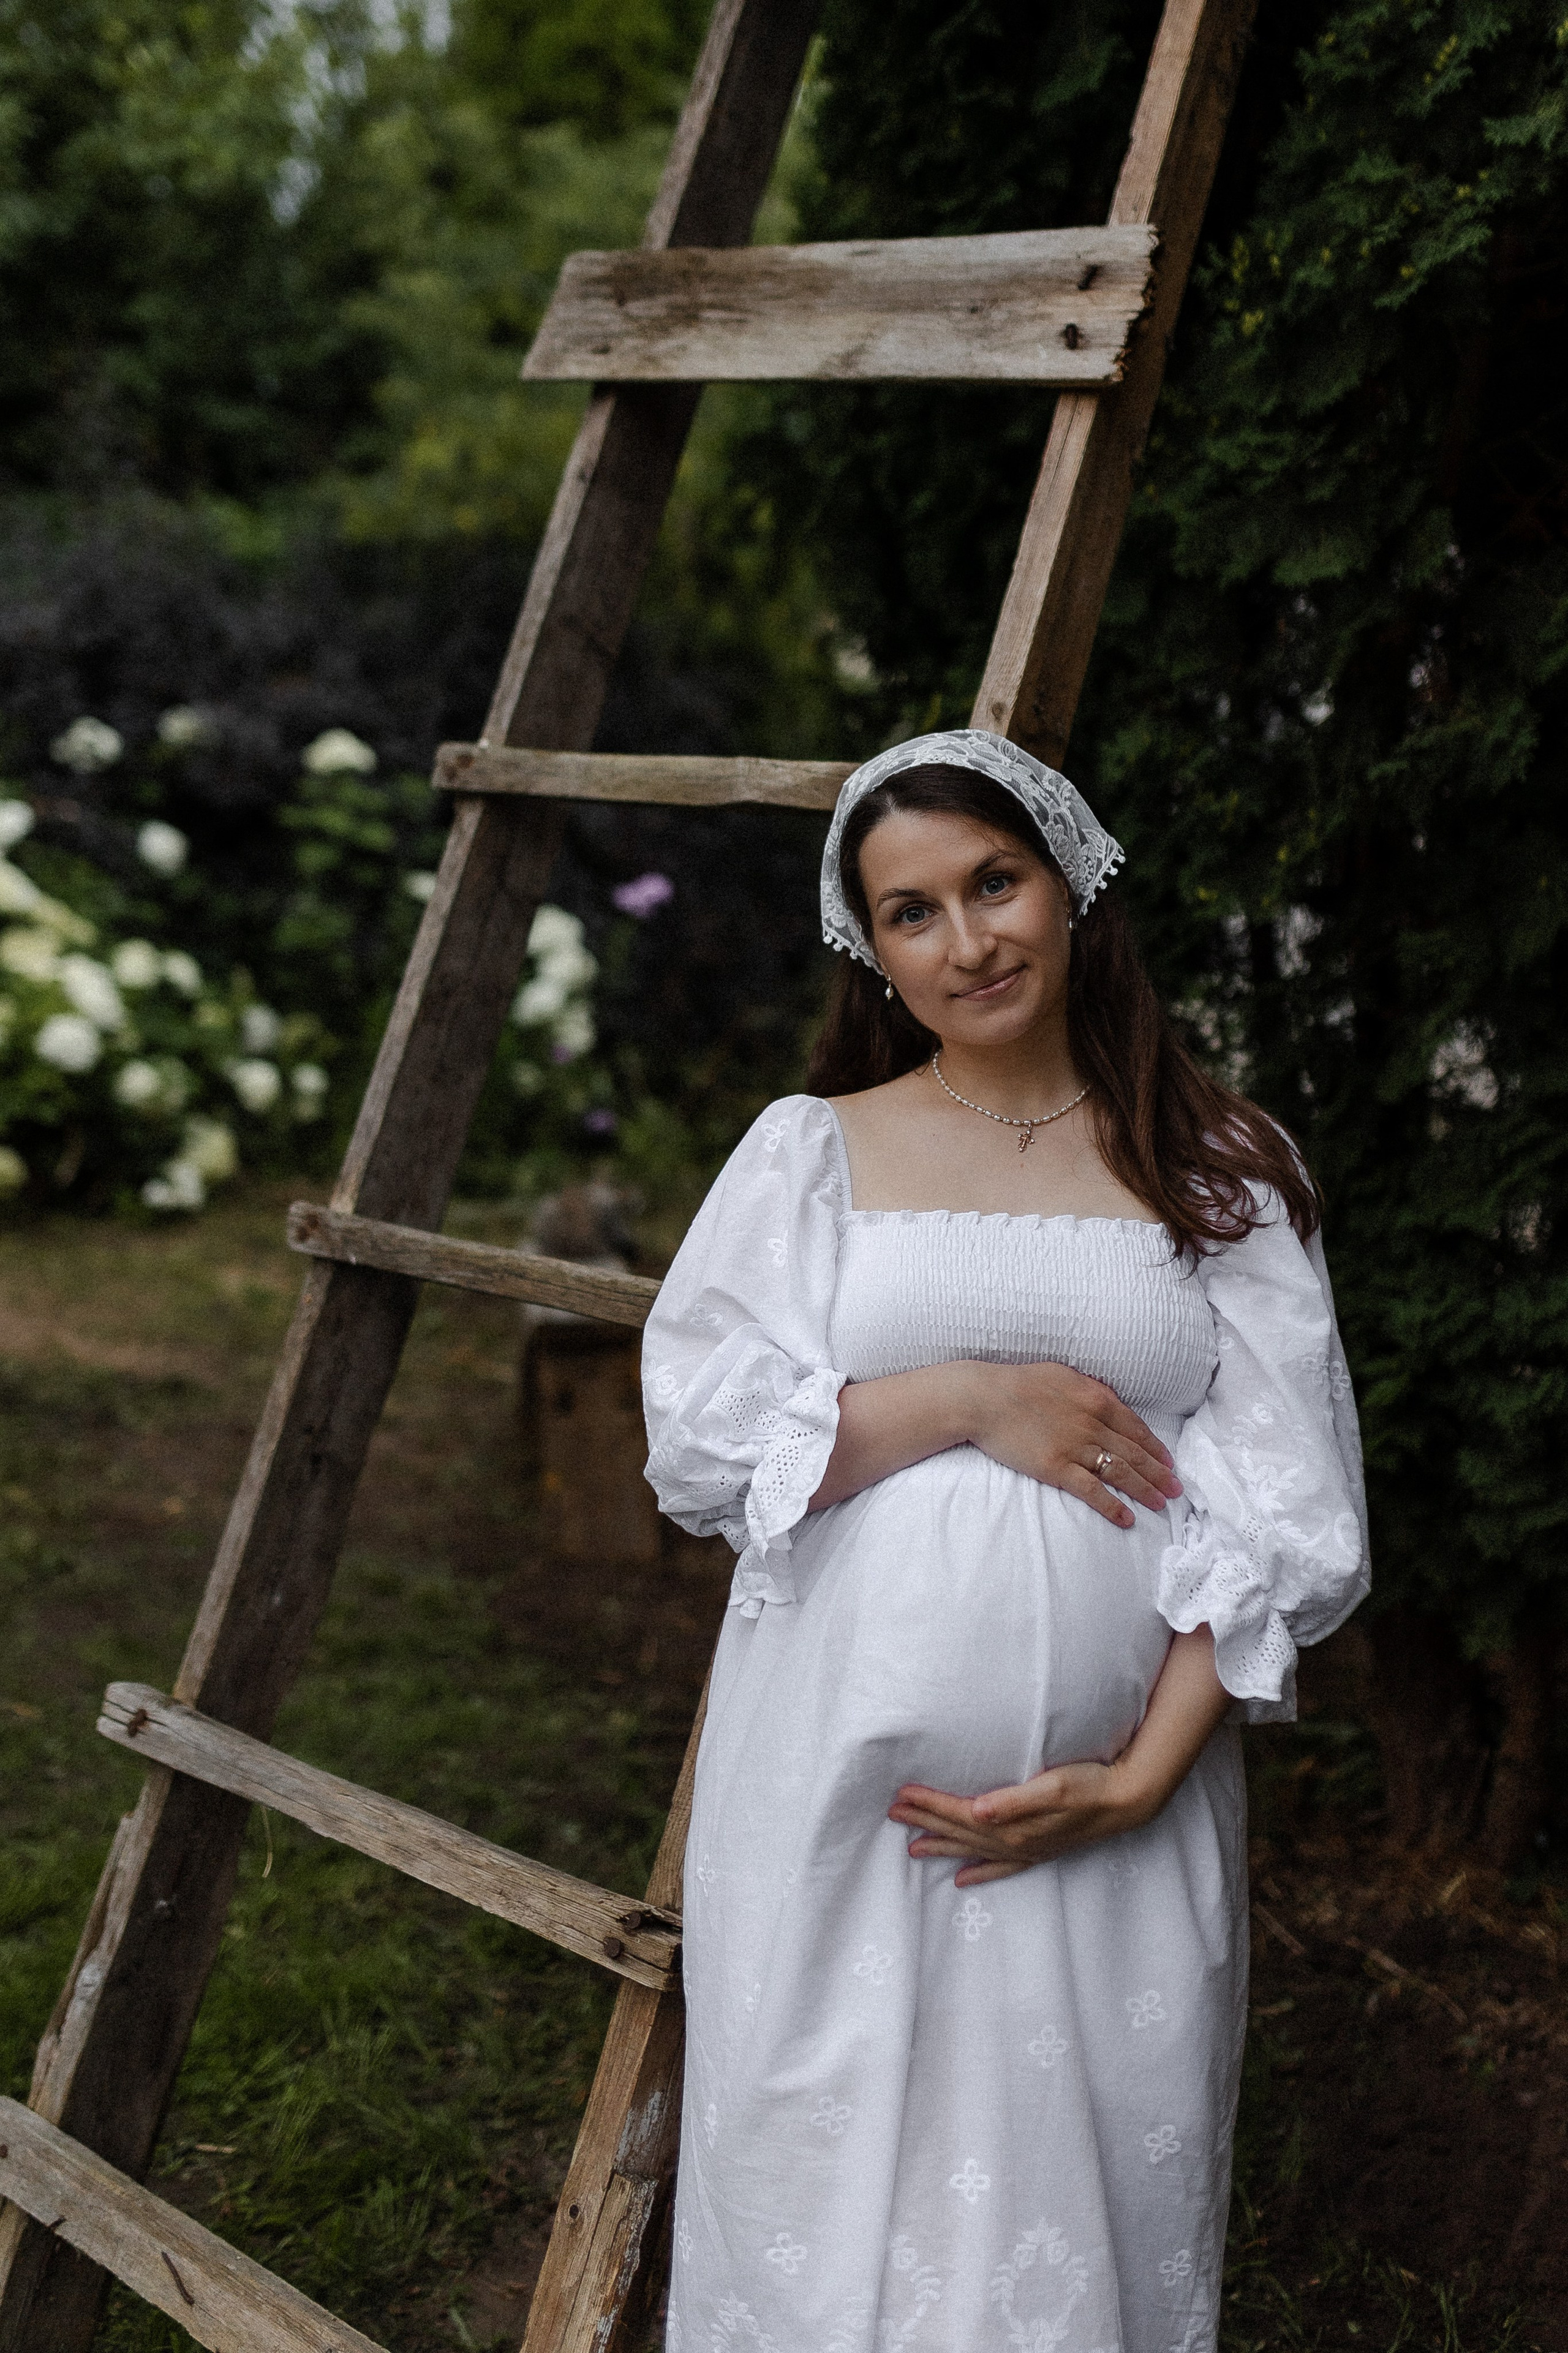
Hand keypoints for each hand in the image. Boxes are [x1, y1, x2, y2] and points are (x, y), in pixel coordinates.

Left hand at [889, 1760, 1157, 1884]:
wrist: (1127, 1801)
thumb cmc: (1090, 1784)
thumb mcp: (1053, 1786)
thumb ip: (1013, 1801)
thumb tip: (976, 1810)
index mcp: (1013, 1826)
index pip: (960, 1814)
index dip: (929, 1804)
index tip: (901, 1795)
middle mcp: (1014, 1843)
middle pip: (960, 1833)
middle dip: (925, 1822)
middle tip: (893, 1814)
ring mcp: (1026, 1850)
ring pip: (973, 1851)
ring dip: (943, 1845)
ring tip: (913, 1848)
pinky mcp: (1039, 1850)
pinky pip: (1000, 1867)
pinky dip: (979, 1872)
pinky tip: (961, 1878)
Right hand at [959, 1361, 1180, 1528]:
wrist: (984, 1398)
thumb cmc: (1019, 1383)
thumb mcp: (1062, 1375)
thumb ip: (1089, 1389)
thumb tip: (1108, 1399)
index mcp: (1097, 1399)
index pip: (1136, 1427)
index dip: (1155, 1448)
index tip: (1169, 1462)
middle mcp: (1093, 1424)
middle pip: (1135, 1453)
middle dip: (1160, 1473)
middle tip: (1177, 1489)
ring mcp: (1076, 1447)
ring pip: (1120, 1473)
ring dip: (1145, 1491)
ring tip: (1161, 1505)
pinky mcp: (1057, 1468)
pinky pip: (1092, 1491)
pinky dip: (1112, 1506)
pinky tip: (1127, 1519)